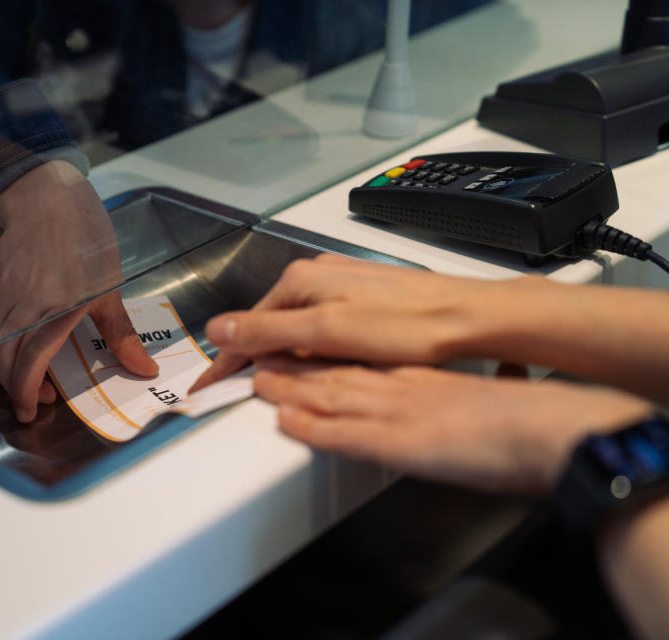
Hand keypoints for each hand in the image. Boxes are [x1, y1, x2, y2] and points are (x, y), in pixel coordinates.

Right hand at [0, 160, 157, 421]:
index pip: (32, 357)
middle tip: (36, 401)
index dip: (27, 390)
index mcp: (59, 303)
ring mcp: (1, 292)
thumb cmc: (87, 240)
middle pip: (6, 358)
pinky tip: (0, 353)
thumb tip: (145, 371)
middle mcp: (25, 300)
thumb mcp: (109, 288)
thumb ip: (121, 334)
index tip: (31, 411)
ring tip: (24, 379)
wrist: (48, 198)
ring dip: (1, 370)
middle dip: (16, 388)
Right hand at [191, 253, 495, 390]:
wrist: (466, 317)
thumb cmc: (405, 325)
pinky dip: (307, 348)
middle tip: (235, 393)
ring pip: (293, 326)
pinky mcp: (359, 297)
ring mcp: (338, 284)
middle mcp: (315, 276)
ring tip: (268, 385)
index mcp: (299, 281)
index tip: (206, 389)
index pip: (244, 327)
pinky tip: (312, 364)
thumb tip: (218, 330)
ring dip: (280, 354)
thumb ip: (267, 332)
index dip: (224, 363)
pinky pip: (317, 325)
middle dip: (251, 358)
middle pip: (267, 325)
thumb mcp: (326, 333)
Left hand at [254, 358, 652, 492]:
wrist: (549, 430)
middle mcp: (402, 384)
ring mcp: (397, 410)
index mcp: (422, 374)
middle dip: (293, 362)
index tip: (300, 345)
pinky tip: (285, 421)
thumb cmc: (527, 418)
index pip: (362, 356)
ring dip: (290, 386)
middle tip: (259, 355)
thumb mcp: (482, 394)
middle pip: (336, 368)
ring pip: (330, 391)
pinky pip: (342, 433)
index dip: (325, 352)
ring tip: (258, 379)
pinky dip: (310, 426)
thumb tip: (462, 384)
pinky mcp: (397, 441)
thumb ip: (458, 389)